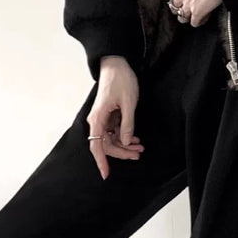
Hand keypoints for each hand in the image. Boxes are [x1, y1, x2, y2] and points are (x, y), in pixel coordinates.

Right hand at [88, 57, 144, 179]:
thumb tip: (125, 141)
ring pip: (111, 139)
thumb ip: (127, 124)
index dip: (101, 161)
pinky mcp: (108, 115)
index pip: (96, 145)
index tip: (106, 174)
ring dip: (125, 145)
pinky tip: (135, 138)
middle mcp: (97, 120)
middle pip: (106, 145)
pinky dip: (124, 136)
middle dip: (121, 152)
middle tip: (138, 154)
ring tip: (140, 147)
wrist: (117, 64)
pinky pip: (114, 131)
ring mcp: (103, 118)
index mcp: (98, 118)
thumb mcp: (128, 103)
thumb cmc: (121, 80)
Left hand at [168, 0, 221, 28]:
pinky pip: (194, 22)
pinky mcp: (197, 13)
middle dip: (181, 7)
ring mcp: (188, 4)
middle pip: (175, 6)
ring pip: (182, 17)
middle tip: (188, 7)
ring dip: (188, 17)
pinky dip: (199, 21)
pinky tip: (203, 18)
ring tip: (194, 16)